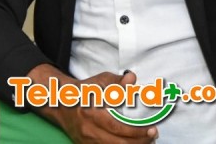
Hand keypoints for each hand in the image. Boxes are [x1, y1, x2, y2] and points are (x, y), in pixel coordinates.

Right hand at [31, 67, 157, 143]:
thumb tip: (132, 79)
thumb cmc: (85, 91)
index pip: (117, 127)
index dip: (137, 131)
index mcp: (92, 112)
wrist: (62, 103)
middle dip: (139, 142)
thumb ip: (117, 81)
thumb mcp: (100, 81)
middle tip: (153, 136)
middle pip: (118, 143)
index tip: (152, 129)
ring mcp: (86, 141)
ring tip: (146, 141)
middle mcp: (88, 130)